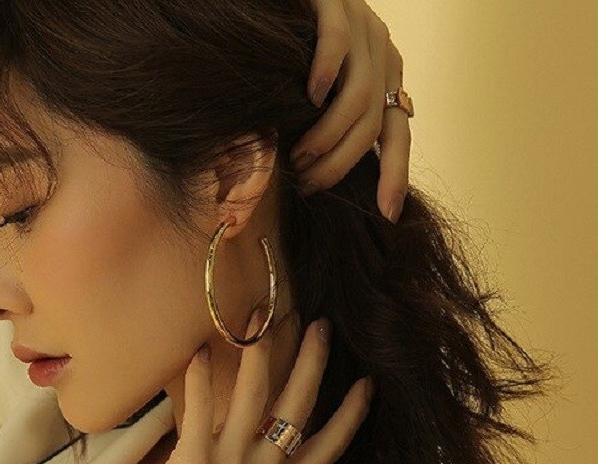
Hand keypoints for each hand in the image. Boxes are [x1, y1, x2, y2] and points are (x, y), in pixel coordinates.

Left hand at [103, 313, 373, 463]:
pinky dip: (200, 380)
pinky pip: (202, 413)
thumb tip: (245, 448)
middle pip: (299, 409)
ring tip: (261, 317)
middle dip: (313, 363)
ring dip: (261, 353)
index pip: (329, 449)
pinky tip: (198, 352)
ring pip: (256, 399)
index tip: (368, 384)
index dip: (351, 415)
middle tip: (321, 324)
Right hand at [292, 0, 410, 222]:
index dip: (396, 175)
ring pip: (358, 97)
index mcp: (385, 76)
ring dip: (327, 136)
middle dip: (340, 165)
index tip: (387, 214)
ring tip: (299, 156)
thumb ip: (331, 119)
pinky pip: (337, 44)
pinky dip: (324, 75)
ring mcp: (361, 26)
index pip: (397, 134)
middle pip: (373, 124)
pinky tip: (308, 96)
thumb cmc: (294, 42)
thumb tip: (321, 169)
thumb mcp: (322, 89)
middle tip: (309, 185)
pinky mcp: (334, 1)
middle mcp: (381, 53)